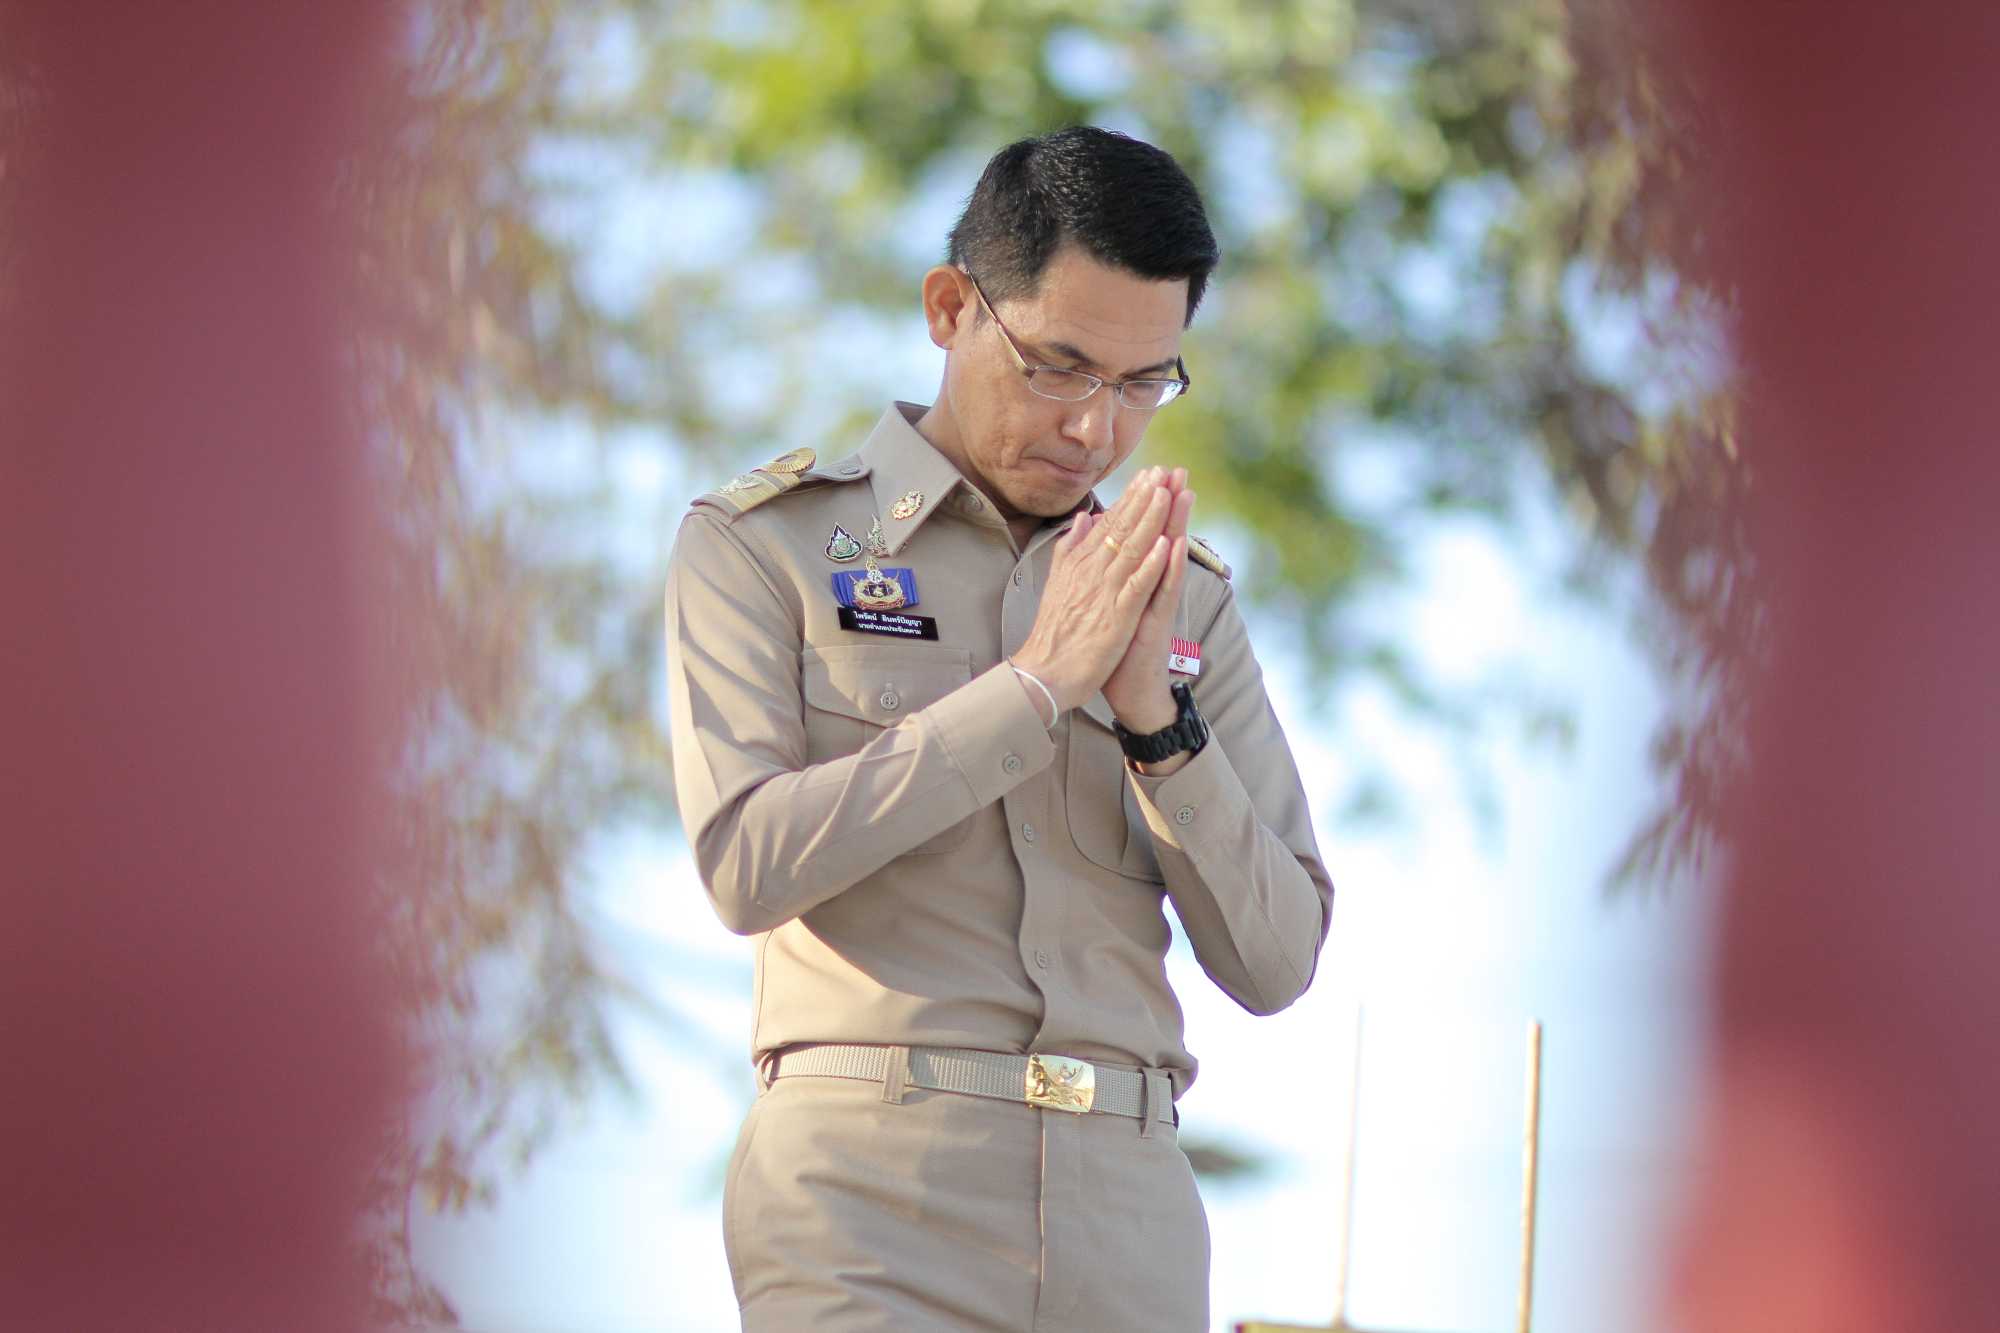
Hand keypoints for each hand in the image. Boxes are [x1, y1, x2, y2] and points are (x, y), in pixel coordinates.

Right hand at [1010, 467, 1177, 714]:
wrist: (1043, 672)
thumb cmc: (1053, 632)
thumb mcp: (1057, 581)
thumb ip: (1070, 548)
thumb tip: (1082, 518)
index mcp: (1080, 563)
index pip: (1109, 523)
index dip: (1131, 498)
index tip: (1148, 475)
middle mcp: (1091, 572)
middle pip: (1122, 529)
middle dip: (1144, 499)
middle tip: (1163, 472)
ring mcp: (1104, 593)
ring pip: (1131, 550)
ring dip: (1150, 521)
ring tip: (1167, 494)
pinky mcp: (1115, 617)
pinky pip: (1136, 586)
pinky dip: (1150, 565)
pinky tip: (1165, 546)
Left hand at [1102, 468, 1192, 732]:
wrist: (1128, 689)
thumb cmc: (1117, 646)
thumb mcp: (1110, 603)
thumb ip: (1108, 572)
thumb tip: (1099, 542)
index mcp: (1136, 579)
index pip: (1142, 534)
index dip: (1146, 503)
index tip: (1151, 471)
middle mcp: (1151, 587)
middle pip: (1160, 537)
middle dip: (1167, 503)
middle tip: (1177, 469)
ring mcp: (1156, 604)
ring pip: (1168, 558)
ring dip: (1176, 526)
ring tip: (1183, 493)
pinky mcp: (1155, 623)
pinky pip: (1163, 592)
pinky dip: (1168, 569)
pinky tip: (1172, 546)